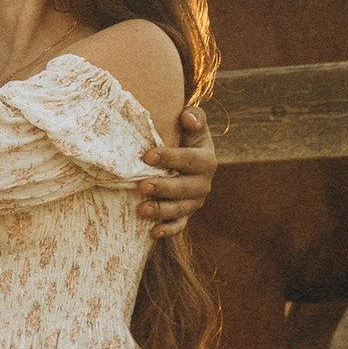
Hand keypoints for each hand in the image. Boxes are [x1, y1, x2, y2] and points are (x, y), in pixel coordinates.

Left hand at [139, 106, 216, 238]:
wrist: (186, 158)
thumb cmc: (185, 137)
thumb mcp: (193, 125)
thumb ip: (194, 117)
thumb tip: (186, 117)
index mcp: (206, 160)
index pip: (189, 159)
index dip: (169, 158)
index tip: (147, 156)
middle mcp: (203, 184)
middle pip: (184, 188)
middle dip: (163, 188)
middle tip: (141, 185)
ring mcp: (194, 202)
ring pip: (180, 210)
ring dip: (161, 211)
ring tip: (141, 209)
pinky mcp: (185, 215)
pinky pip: (179, 226)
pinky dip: (167, 230)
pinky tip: (152, 232)